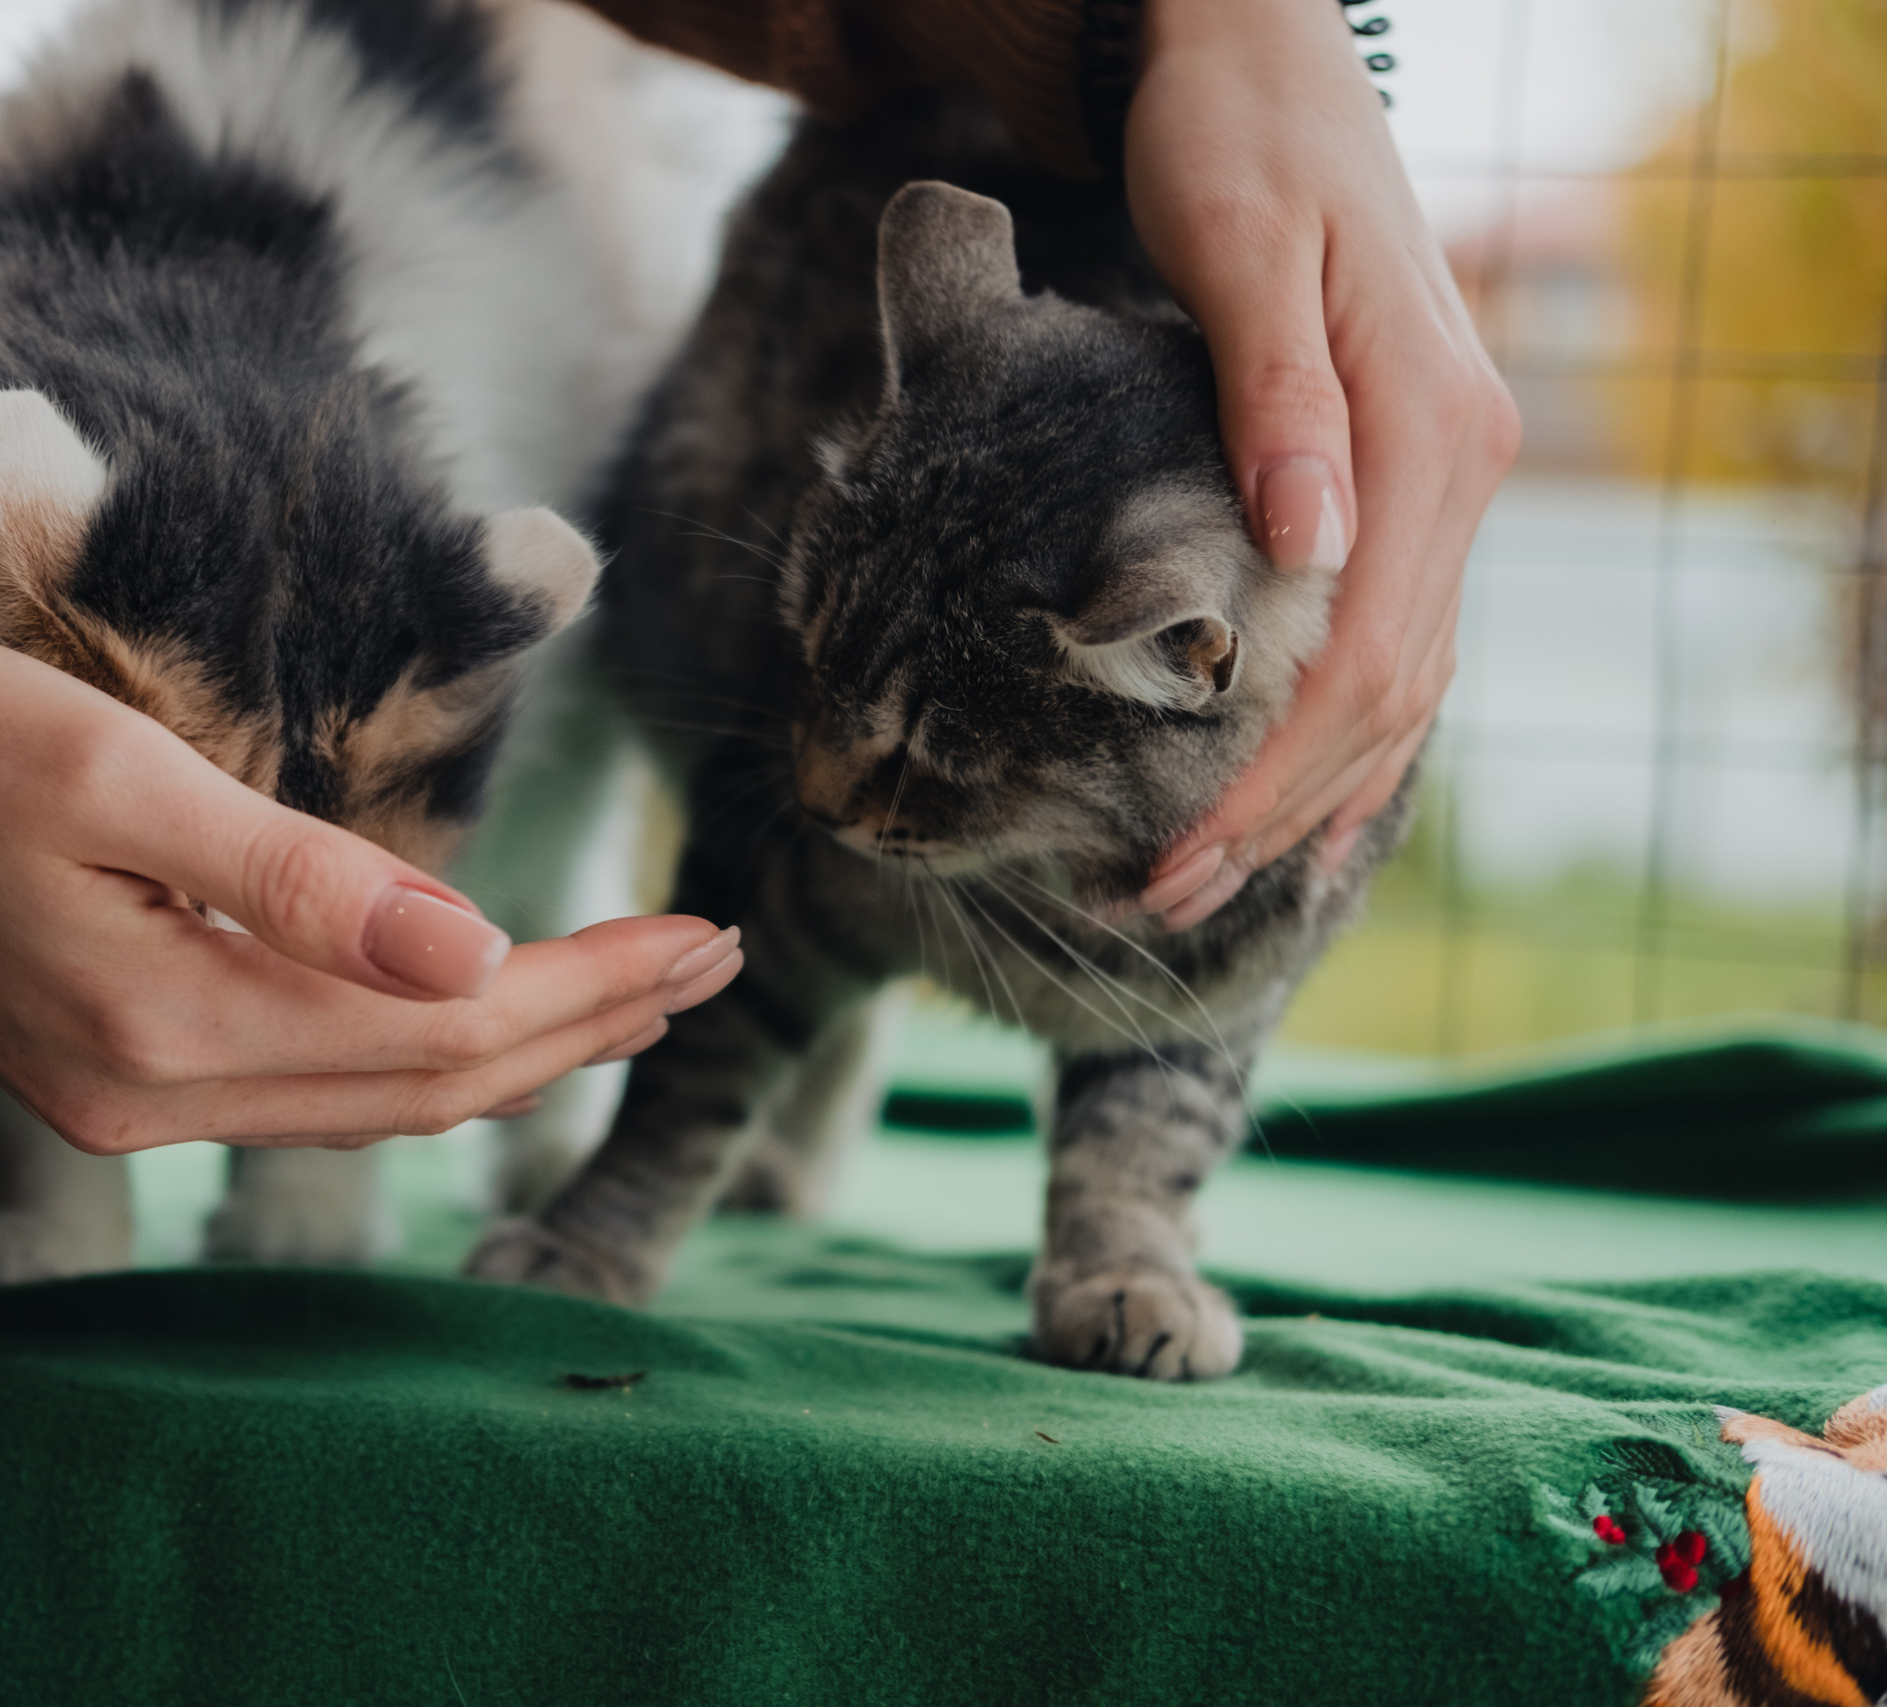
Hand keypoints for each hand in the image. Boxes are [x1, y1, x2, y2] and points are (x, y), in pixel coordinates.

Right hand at [0, 461, 742, 1152]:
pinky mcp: (111, 1067)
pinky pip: (306, 1086)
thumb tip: (477, 956)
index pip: (441, 1034)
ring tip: (633, 987)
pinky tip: (474, 1009)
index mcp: (167, 1026)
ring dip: (512, 1047)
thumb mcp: (117, 776)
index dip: (585, 988)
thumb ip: (298, 879)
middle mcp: (153, 1098)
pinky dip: (413, 1054)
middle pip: (426, 1089)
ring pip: (372, 1101)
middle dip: (582, 1025)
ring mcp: (126, 1098)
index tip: (700, 931)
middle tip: (711, 956)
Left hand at [1122, 0, 1519, 925]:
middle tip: (1158, 901)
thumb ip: (1278, 397)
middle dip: (1273, 815)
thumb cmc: (1235, 143)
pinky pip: (1395, 645)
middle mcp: (1461, 472)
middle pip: (1384, 698)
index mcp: (1434, 433)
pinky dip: (1349, 742)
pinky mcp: (1403, 486)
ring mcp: (1443, 484)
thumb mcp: (1245, 250)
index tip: (1177, 857)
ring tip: (1205, 884)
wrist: (1260, 61)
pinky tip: (1306, 813)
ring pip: (1398, 688)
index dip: (1269, 778)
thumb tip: (1309, 548)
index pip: (1363, 659)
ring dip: (1306, 798)